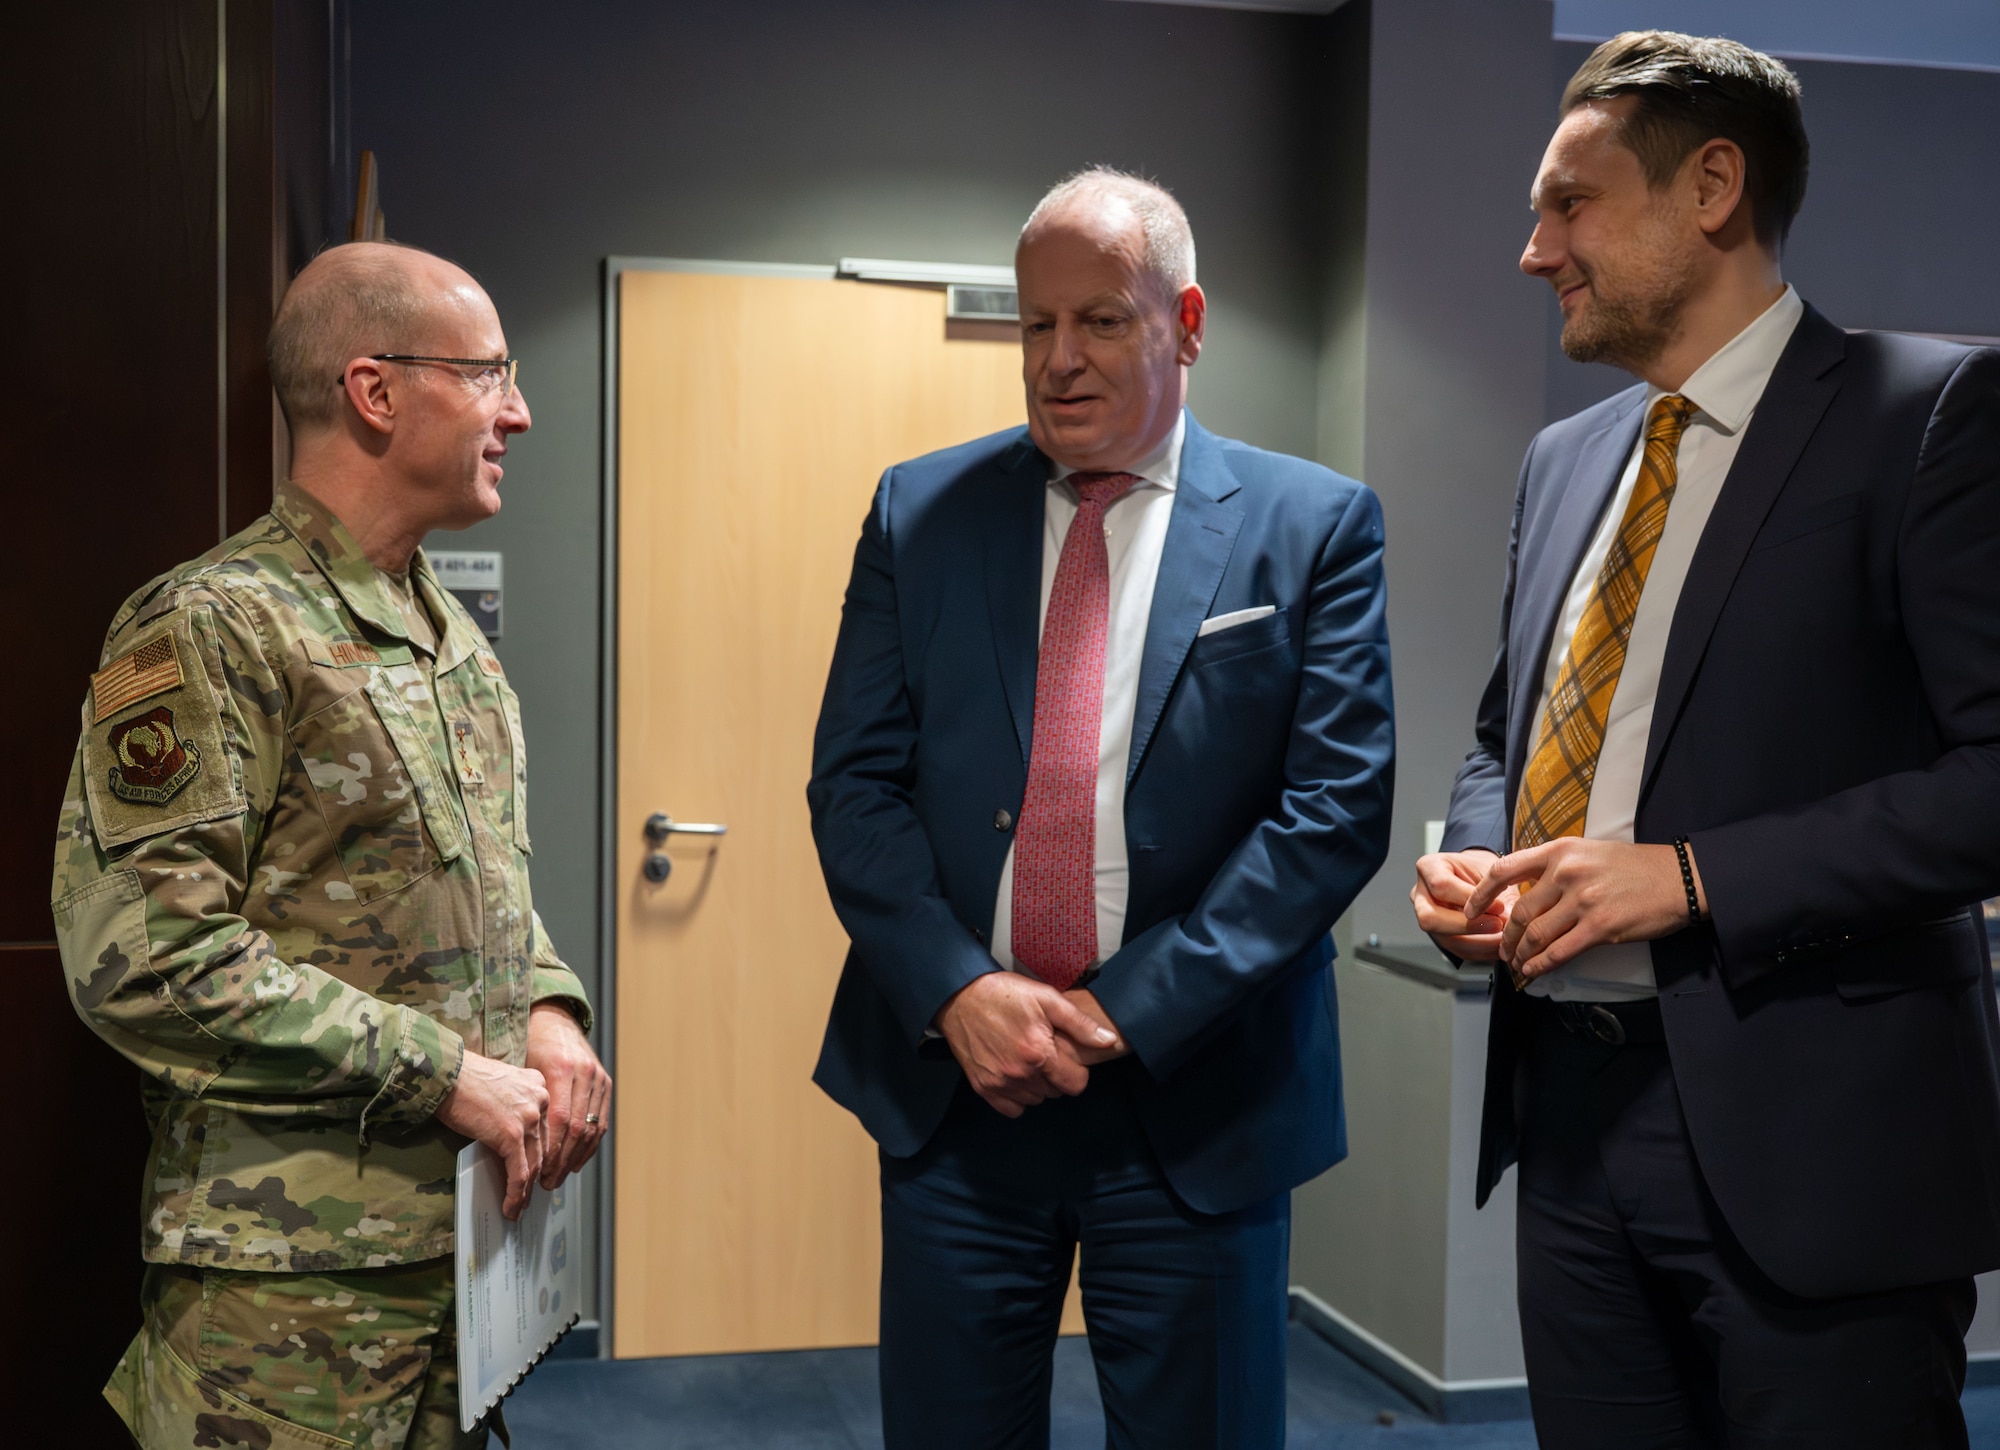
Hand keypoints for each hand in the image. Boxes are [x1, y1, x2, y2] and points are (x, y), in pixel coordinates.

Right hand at [434, 1050, 548, 1219]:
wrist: (446, 1074)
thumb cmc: (463, 1078)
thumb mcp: (500, 1083)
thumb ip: (515, 1102)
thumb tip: (511, 1130)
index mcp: (538, 1085)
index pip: (546, 1125)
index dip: (543, 1151)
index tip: (539, 1168)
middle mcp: (539, 1099)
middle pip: (543, 1146)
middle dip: (538, 1175)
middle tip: (530, 1194)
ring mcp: (528, 1118)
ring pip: (534, 1163)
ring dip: (526, 1190)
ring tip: (519, 1206)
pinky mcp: (512, 1135)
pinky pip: (519, 1173)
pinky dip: (516, 1194)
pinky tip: (511, 1206)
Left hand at [525, 1002, 612, 1191]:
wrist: (555, 1020)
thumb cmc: (531, 1046)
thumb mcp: (523, 1070)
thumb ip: (526, 1103)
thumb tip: (515, 1146)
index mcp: (562, 1068)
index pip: (560, 1120)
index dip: (551, 1150)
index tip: (539, 1172)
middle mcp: (585, 1073)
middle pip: (577, 1128)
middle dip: (562, 1160)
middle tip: (548, 1182)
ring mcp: (598, 1078)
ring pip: (592, 1128)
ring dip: (576, 1157)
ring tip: (560, 1176)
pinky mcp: (605, 1083)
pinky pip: (600, 1121)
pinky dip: (590, 1145)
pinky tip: (577, 1160)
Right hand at [935, 972, 1118, 1117]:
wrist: (959, 996)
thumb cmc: (1004, 994)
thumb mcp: (1046, 998)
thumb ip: (1079, 1023)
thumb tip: (1109, 1041)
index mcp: (1038, 1053)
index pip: (1076, 1084)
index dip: (1076, 1069)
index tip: (1065, 1055)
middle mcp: (1019, 1074)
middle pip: (1056, 1093)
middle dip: (1056, 1075)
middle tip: (1044, 1051)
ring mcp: (999, 1083)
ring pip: (1036, 1100)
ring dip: (1037, 1085)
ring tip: (1027, 1058)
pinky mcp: (983, 1088)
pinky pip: (1012, 1108)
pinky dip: (1017, 1095)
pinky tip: (1014, 1072)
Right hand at [1411, 849, 1513, 961]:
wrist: (1478, 876)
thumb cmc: (1480, 868)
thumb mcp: (1489, 868)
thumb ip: (1497, 889)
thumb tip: (1508, 918)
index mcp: (1429, 868)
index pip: (1441, 885)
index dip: (1469, 898)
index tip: (1497, 905)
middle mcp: (1421, 895)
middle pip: (1431, 918)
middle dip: (1468, 926)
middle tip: (1498, 925)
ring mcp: (1428, 917)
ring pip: (1444, 938)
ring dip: (1479, 942)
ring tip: (1504, 937)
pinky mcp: (1441, 936)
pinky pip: (1457, 950)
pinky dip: (1482, 950)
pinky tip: (1499, 944)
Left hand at [1463, 838, 1705, 982]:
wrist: (1677, 879)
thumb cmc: (1633, 867)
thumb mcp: (1589, 851)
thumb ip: (1556, 865)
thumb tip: (1524, 887)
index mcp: (1560, 850)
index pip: (1504, 869)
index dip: (1481, 894)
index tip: (1470, 910)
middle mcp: (1567, 872)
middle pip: (1520, 911)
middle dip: (1506, 936)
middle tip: (1502, 950)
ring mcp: (1583, 900)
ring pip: (1536, 935)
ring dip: (1520, 954)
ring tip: (1516, 963)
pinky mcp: (1600, 927)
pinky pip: (1560, 951)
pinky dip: (1541, 965)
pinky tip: (1534, 971)